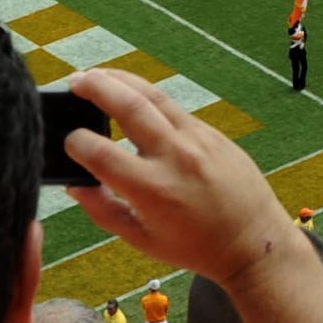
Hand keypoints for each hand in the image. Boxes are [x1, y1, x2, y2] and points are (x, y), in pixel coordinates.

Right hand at [57, 69, 294, 290]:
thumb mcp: (141, 239)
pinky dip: (148, 98)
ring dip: (121, 80)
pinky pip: (174, 108)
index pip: (101, 153)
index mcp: (152, 190)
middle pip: (128, 106)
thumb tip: (75, 184)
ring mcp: (197, 140)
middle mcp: (175, 157)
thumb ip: (102, 210)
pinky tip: (132, 96)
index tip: (69, 142)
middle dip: (96, 87)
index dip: (76, 143)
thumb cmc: (195, 246)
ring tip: (97, 76)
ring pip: (154, 95)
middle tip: (74, 81)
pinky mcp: (211, 133)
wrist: (253, 240)